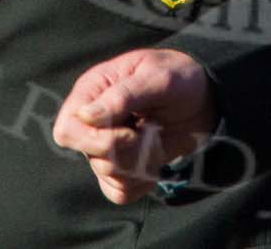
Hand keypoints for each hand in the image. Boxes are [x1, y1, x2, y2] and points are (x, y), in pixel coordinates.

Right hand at [54, 49, 218, 204]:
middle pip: (93, 157)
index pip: (67, 130)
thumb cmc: (178, 77)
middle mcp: (92, 121)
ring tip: (157, 138)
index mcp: (92, 91)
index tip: (131, 132)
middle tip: (152, 131)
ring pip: (108, 177)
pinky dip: (142, 182)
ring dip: (143, 162)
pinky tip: (155, 160)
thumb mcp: (159, 78)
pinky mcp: (120, 167)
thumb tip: (86, 116)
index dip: (96, 140)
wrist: (203, 98)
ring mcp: (104, 146)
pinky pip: (119, 193)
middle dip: (130, 151)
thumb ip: (123, 96)